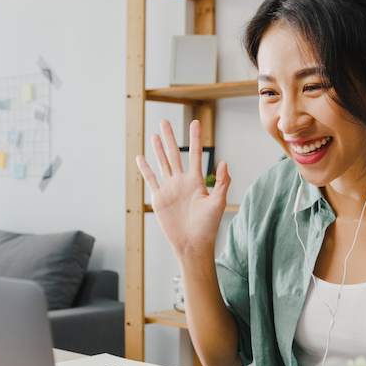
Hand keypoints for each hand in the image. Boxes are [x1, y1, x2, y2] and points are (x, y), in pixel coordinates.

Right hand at [136, 120, 230, 257]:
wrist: (193, 244)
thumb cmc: (208, 226)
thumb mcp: (218, 203)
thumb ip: (222, 182)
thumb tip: (225, 162)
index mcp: (196, 181)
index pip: (195, 154)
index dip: (195, 138)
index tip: (195, 122)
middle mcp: (181, 182)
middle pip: (174, 154)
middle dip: (170, 138)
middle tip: (165, 121)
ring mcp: (169, 189)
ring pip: (162, 164)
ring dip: (158, 149)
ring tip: (154, 134)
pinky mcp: (158, 199)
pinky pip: (150, 180)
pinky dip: (145, 169)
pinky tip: (140, 157)